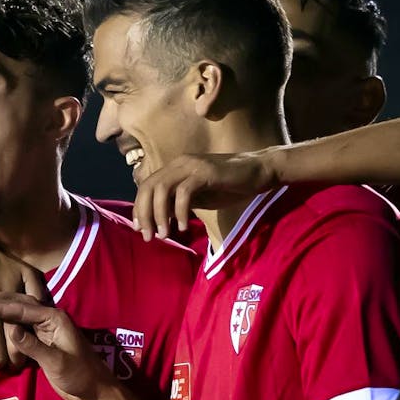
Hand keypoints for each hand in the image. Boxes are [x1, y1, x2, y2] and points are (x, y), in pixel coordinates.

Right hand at [0, 293, 115, 399]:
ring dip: (1, 312)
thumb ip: (34, 346)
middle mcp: (49, 320)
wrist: (94, 391)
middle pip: (20, 306)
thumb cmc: (80, 375)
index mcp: (55, 319)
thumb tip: (10, 330)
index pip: (22, 309)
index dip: (0, 306)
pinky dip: (7, 325)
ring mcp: (45, 331)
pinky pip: (21, 329)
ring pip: (20, 316)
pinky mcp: (42, 343)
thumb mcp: (56, 362)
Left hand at [133, 150, 280, 239]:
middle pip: (149, 187)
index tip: (140, 229)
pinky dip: (181, 211)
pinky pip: (184, 193)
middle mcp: (179, 163)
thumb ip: (180, 204)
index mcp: (175, 168)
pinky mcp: (205, 172)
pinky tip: (184, 227)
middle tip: (148, 236)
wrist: (259, 171)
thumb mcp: (200, 197)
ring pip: (162, 189)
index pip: (147, 186)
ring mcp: (192, 166)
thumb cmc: (230, 185)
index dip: (139, 208)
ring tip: (165, 235)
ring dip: (160, 214)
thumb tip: (161, 219)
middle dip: (144, 214)